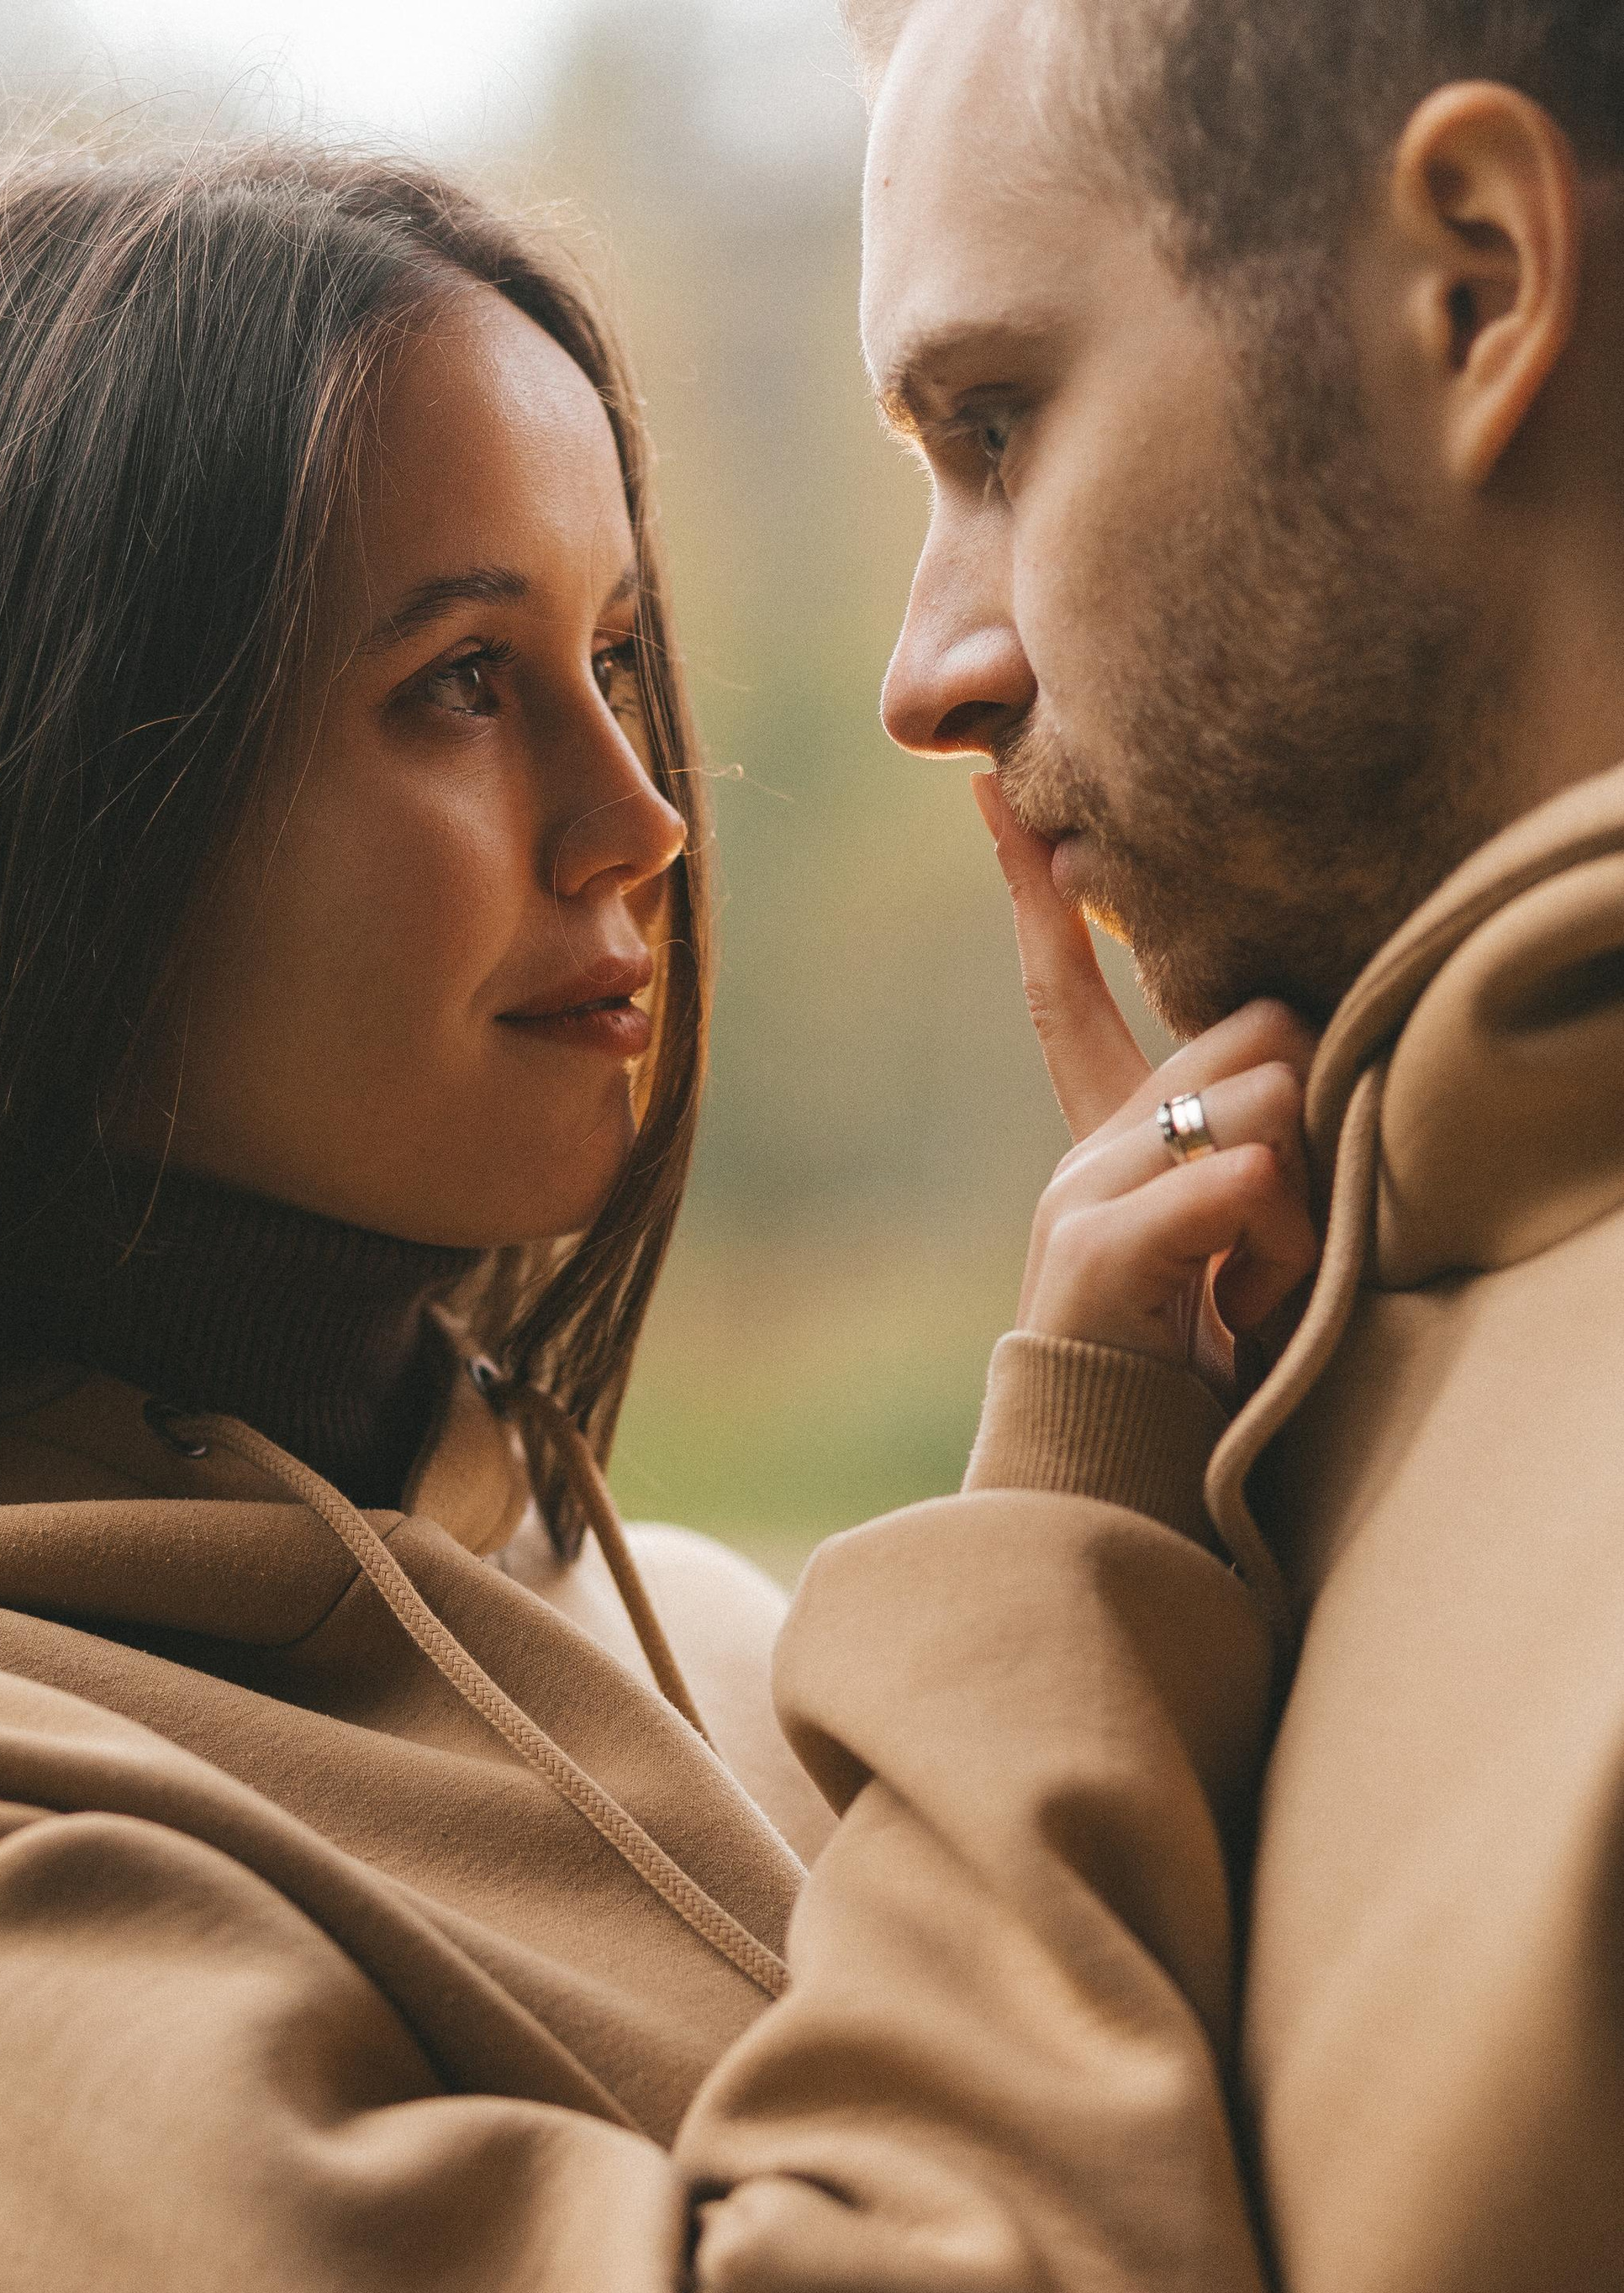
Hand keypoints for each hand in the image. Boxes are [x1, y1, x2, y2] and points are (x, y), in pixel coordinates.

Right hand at [977, 779, 1318, 1376]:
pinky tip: (1253, 1295)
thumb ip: (1241, 1154)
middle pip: (1245, 1033)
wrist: (1108, 1490)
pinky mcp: (1095, 1251)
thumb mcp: (1226, 1245)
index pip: (1063, 989)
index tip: (997, 795)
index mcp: (1106, 1145)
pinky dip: (1268, 1230)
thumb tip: (1281, 1101)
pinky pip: (1229, 1178)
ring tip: (1265, 1294)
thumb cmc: (1190, 1377)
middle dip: (1301, 1114)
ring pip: (1256, 1101)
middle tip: (1281, 1241)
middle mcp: (1083, 1155)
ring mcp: (1080, 1198)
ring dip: (1301, 1205)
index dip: (1033, 891)